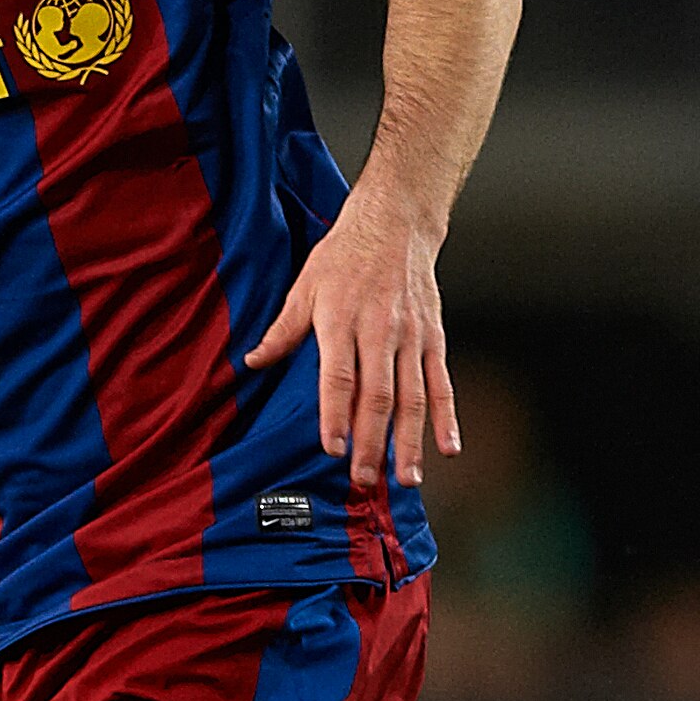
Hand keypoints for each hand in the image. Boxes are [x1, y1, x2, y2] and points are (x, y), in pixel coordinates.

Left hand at [245, 201, 458, 487]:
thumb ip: (283, 330)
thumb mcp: (305, 285)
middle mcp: (380, 330)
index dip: (336, 415)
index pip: (339, 376)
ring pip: (412, 396)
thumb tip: (252, 362)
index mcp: (342, 319)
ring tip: (405, 477)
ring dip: (410, 441)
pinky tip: (447, 449)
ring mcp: (411, 336)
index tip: (332, 448)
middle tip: (364, 478)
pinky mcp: (433, 338)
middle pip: (377, 394)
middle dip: (371, 441)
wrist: (397, 222)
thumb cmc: (345, 254)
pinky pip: (442, 383)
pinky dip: (447, 418)